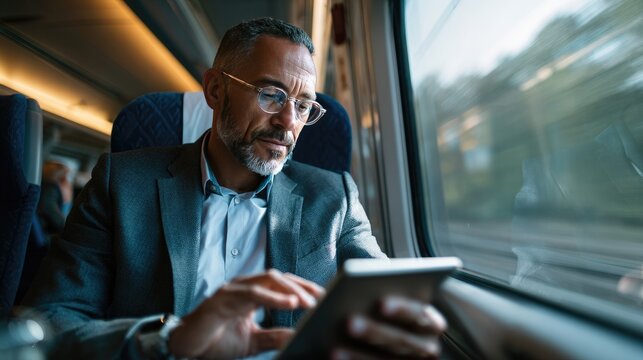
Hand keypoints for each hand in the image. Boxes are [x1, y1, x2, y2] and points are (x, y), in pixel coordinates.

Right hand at [168, 269, 324, 358]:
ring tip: (309, 302)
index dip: (304, 288)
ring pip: (269, 280)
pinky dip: (273, 297)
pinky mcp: (223, 298)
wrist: (185, 348)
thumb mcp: (253, 341)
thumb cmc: (215, 341)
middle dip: (302, 287)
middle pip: (280, 277)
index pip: (283, 284)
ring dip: (291, 290)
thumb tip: (300, 334)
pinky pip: (252, 293)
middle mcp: (244, 285)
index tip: (324, 297)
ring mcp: (233, 289)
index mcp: (251, 292)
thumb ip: (275, 336)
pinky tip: (290, 304)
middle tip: (322, 298)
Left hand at [333, 296, 446, 358]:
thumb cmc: (386, 313)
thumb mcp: (392, 304)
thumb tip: (359, 291)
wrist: (390, 341)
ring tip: (334, 349)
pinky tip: (334, 356)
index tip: (381, 303)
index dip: (402, 309)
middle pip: (402, 341)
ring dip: (359, 356)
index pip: (419, 314)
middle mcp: (427, 347)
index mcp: (429, 321)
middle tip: (349, 321)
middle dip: (375, 332)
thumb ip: (384, 299)